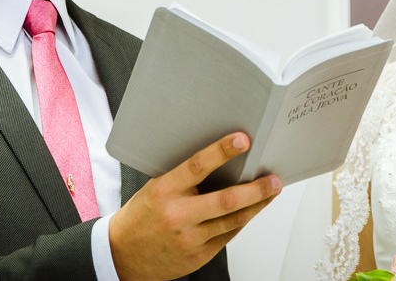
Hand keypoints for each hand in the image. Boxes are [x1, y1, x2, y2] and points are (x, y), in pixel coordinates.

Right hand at [108, 132, 281, 280]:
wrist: (122, 255)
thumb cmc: (140, 217)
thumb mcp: (155, 189)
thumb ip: (183, 178)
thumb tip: (218, 159)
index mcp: (165, 191)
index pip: (197, 166)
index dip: (222, 151)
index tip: (242, 140)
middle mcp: (178, 215)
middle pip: (226, 200)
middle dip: (256, 189)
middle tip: (273, 179)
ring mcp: (190, 239)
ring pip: (233, 220)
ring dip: (257, 205)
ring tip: (270, 192)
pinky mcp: (198, 256)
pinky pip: (228, 236)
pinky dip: (242, 221)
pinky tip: (251, 211)